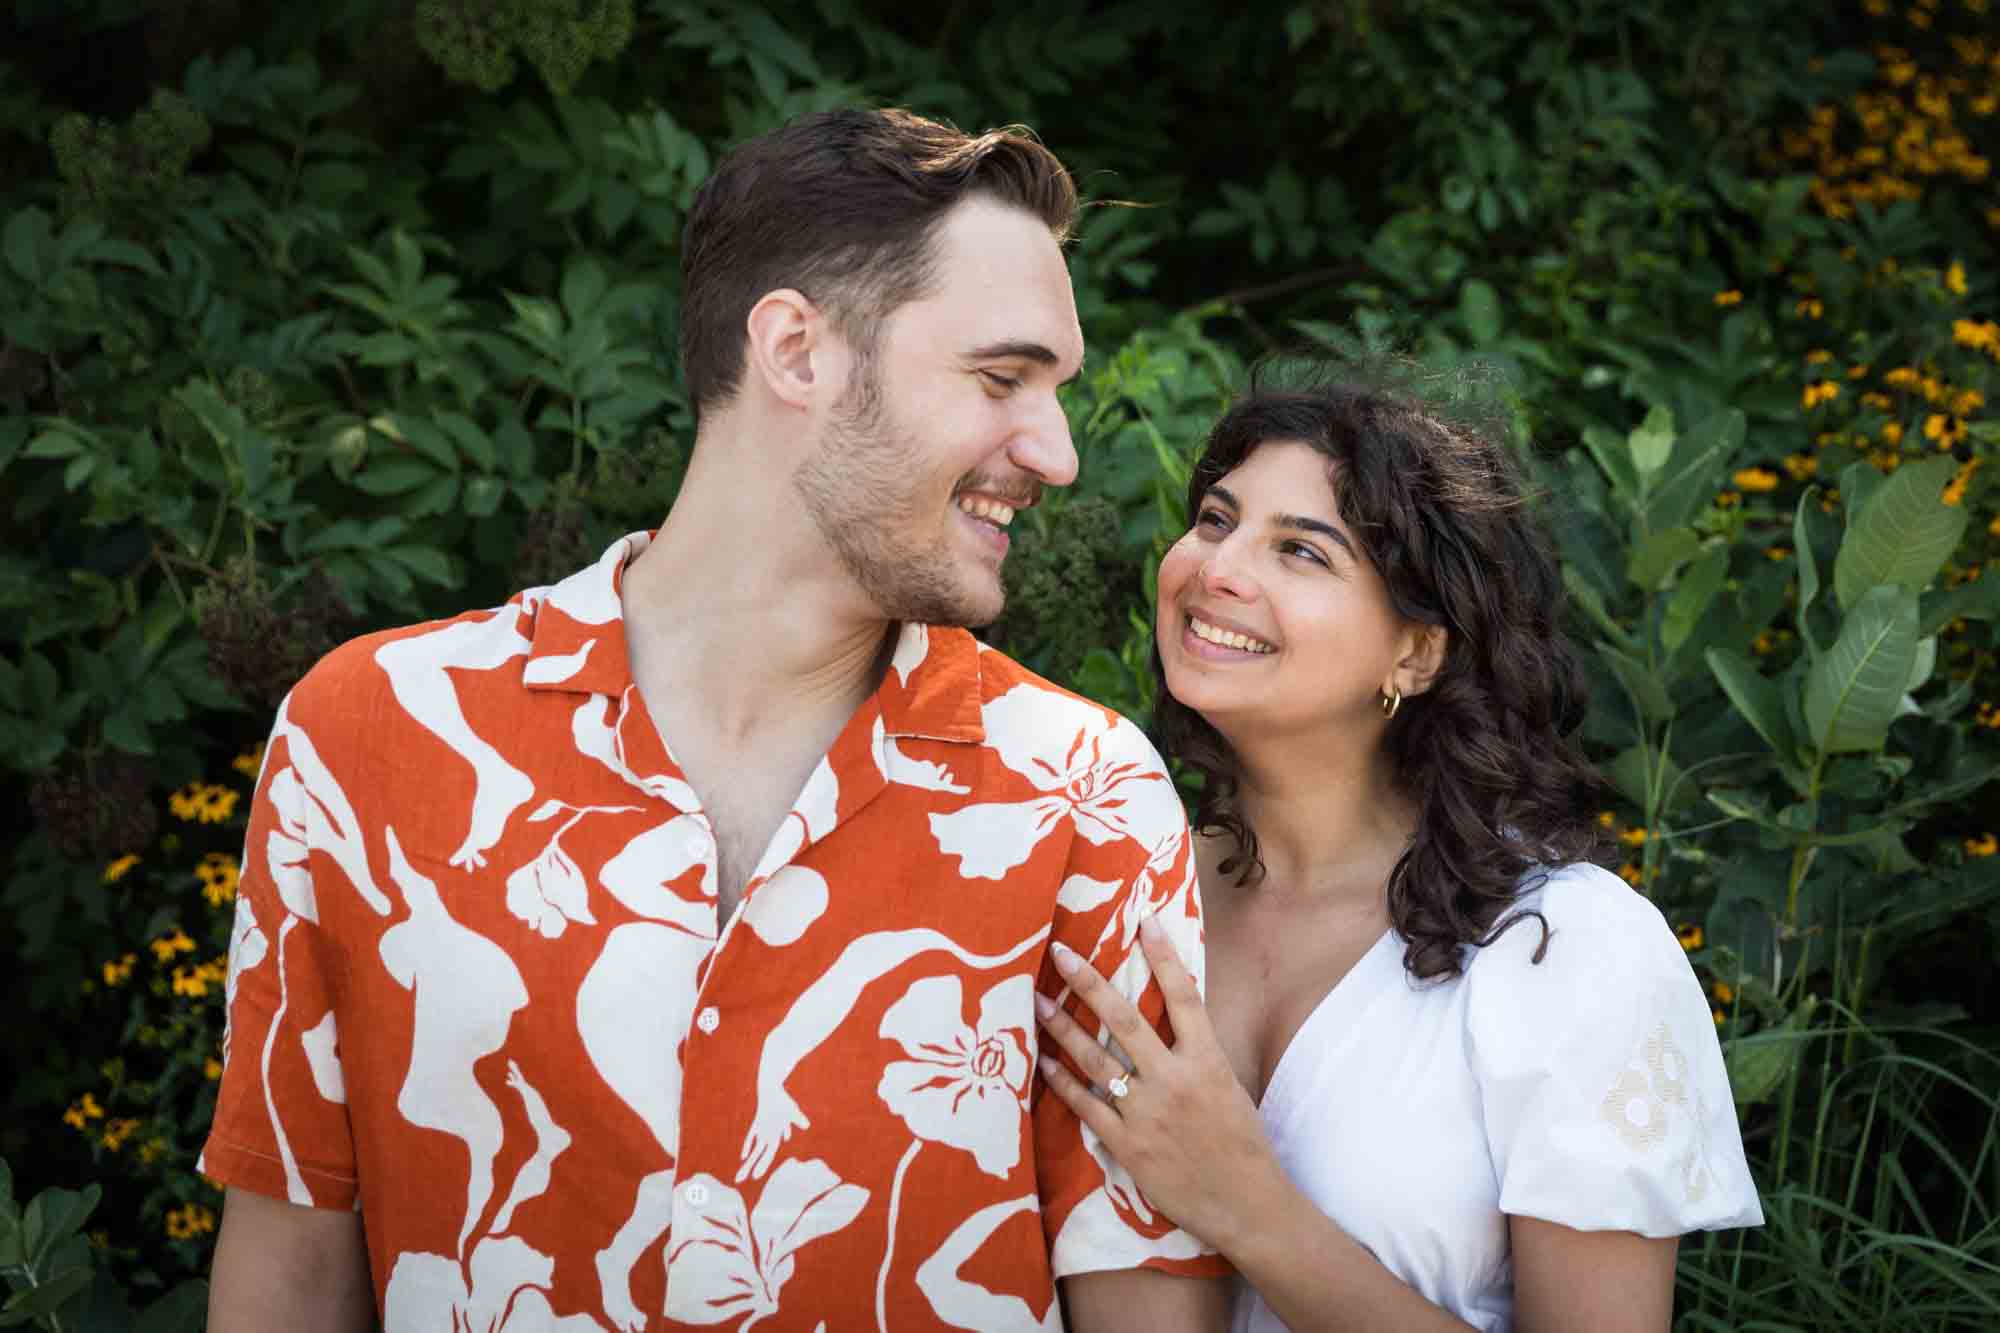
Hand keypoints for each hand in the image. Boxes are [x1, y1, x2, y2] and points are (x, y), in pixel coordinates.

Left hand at [1038, 916, 1280, 1247]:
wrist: (1245, 1204)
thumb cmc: (1241, 1143)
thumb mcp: (1229, 1085)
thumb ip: (1197, 1052)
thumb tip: (1169, 1018)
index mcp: (1208, 1061)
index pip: (1184, 997)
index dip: (1164, 956)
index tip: (1144, 920)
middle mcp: (1175, 1080)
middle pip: (1125, 1020)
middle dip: (1089, 983)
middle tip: (1060, 953)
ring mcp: (1148, 1113)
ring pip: (1095, 1060)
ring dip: (1063, 1028)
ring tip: (1038, 1002)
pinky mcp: (1128, 1145)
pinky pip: (1086, 1106)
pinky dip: (1063, 1083)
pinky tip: (1044, 1063)